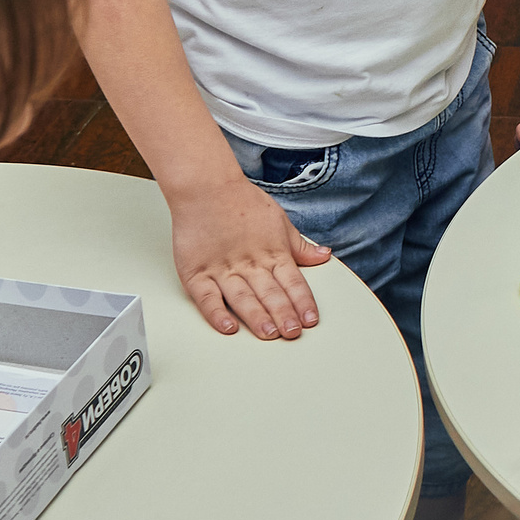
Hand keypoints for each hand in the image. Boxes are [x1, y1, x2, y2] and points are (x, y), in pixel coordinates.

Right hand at [165, 169, 330, 339]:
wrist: (205, 186)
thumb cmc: (241, 202)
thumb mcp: (279, 220)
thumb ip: (299, 245)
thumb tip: (323, 255)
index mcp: (272, 252)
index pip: (292, 282)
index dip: (303, 302)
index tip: (310, 320)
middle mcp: (249, 262)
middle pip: (270, 293)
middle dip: (284, 314)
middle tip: (292, 333)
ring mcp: (222, 268)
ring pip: (243, 298)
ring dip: (257, 316)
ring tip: (269, 333)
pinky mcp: (196, 272)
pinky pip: (207, 298)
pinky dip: (217, 313)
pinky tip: (228, 327)